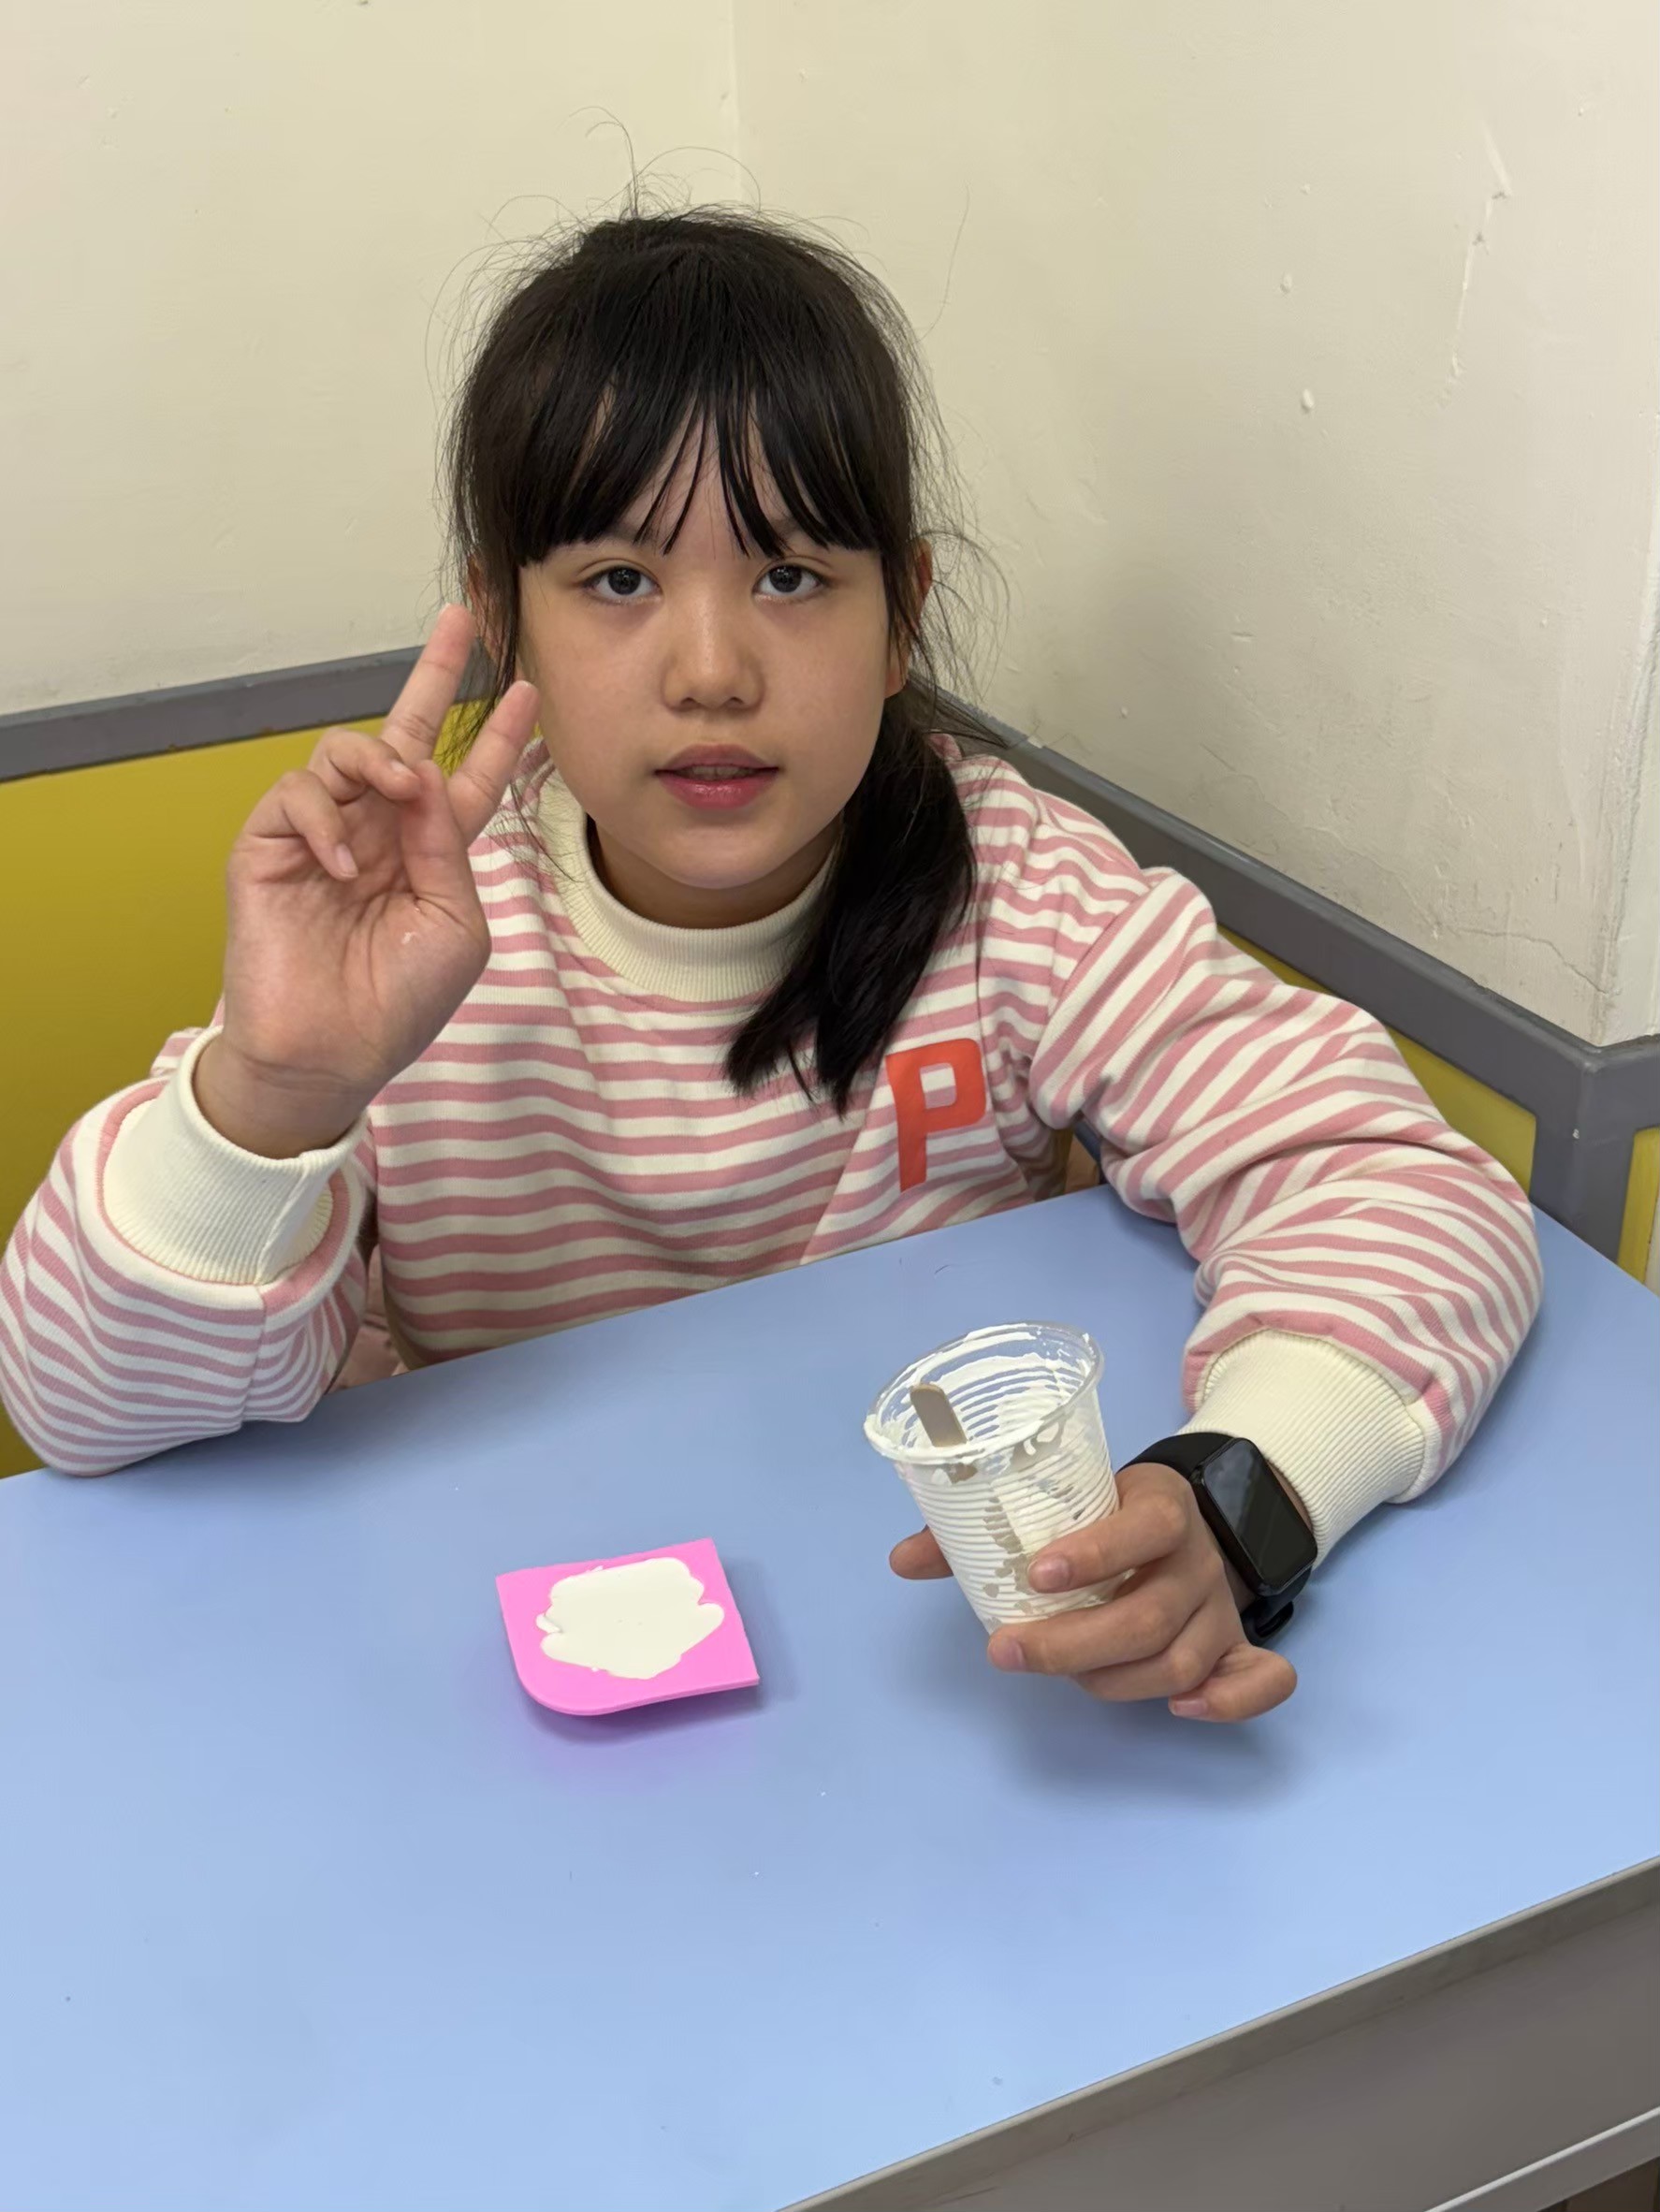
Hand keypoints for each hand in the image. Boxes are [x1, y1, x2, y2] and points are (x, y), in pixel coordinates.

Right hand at [198, 607, 539, 1156]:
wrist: (329, 1055)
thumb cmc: (399, 1005)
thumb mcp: (455, 926)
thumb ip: (448, 848)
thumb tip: (424, 776)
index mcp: (430, 854)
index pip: (466, 780)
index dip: (498, 736)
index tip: (528, 690)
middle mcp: (378, 833)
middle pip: (404, 736)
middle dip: (434, 677)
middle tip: (463, 621)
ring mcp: (322, 836)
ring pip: (345, 753)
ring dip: (379, 758)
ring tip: (398, 787)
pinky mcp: (268, 848)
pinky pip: (298, 795)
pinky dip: (325, 820)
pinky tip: (343, 867)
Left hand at [889, 1461, 1297, 1721]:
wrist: (1185, 1519)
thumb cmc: (1104, 1513)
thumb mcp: (1060, 1498)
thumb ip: (984, 1528)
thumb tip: (903, 1560)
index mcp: (1161, 1507)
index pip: (1143, 1528)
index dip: (1094, 1554)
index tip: (1035, 1575)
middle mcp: (1198, 1561)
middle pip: (1150, 1616)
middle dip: (1073, 1643)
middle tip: (1006, 1651)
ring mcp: (1221, 1609)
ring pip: (1181, 1661)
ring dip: (1113, 1680)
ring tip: (1059, 1676)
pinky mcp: (1235, 1647)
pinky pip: (1260, 1681)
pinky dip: (1231, 1703)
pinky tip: (1180, 1713)